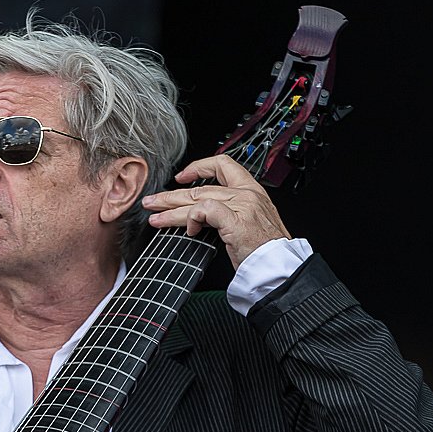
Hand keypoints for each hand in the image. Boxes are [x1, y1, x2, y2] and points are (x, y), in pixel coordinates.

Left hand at [142, 154, 289, 269]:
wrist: (279, 266)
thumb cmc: (264, 250)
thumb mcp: (249, 222)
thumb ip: (228, 212)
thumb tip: (199, 215)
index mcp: (252, 191)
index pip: (223, 164)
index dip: (199, 167)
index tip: (182, 177)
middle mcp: (247, 194)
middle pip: (201, 188)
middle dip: (172, 196)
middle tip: (153, 202)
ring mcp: (242, 205)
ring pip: (197, 200)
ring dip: (171, 210)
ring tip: (155, 217)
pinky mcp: (235, 220)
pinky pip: (203, 211)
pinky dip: (191, 219)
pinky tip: (187, 230)